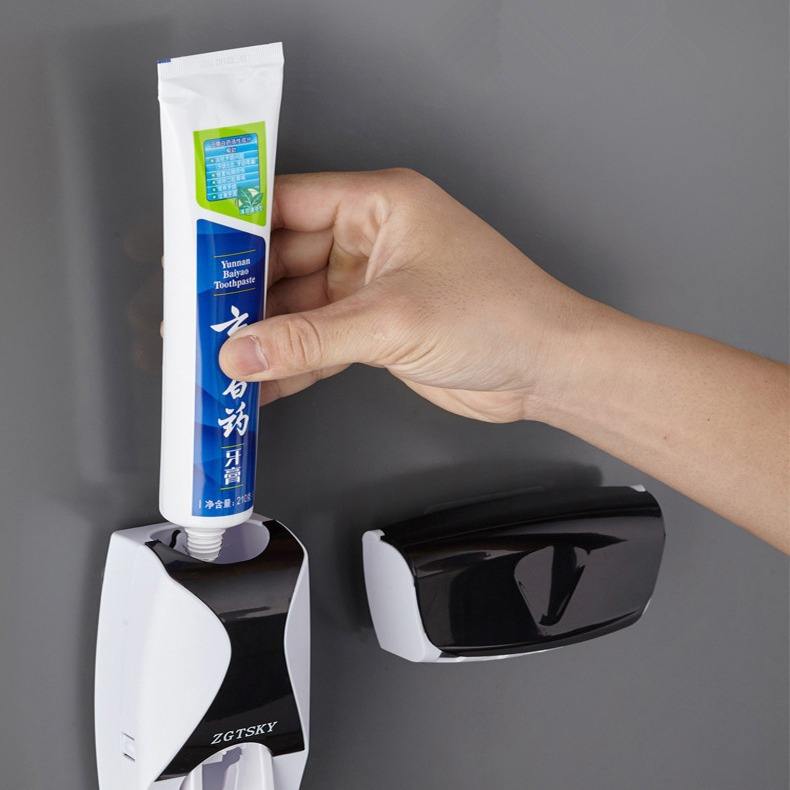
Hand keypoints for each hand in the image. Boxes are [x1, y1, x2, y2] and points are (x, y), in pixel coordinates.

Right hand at [219, 169, 592, 421]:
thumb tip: (241, 351)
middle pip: (285, 258)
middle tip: (193, 319)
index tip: (188, 251)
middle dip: (241, 292)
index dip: (234, 225)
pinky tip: (260, 384)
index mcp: (380, 204)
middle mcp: (372, 239)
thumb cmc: (497, 314)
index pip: (288, 202)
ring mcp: (373, 287)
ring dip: (264, 335)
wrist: (545, 368)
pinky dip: (293, 363)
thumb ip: (309, 338)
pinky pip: (321, 342)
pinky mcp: (378, 329)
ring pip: (300, 307)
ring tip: (215, 358)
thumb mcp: (391, 320)